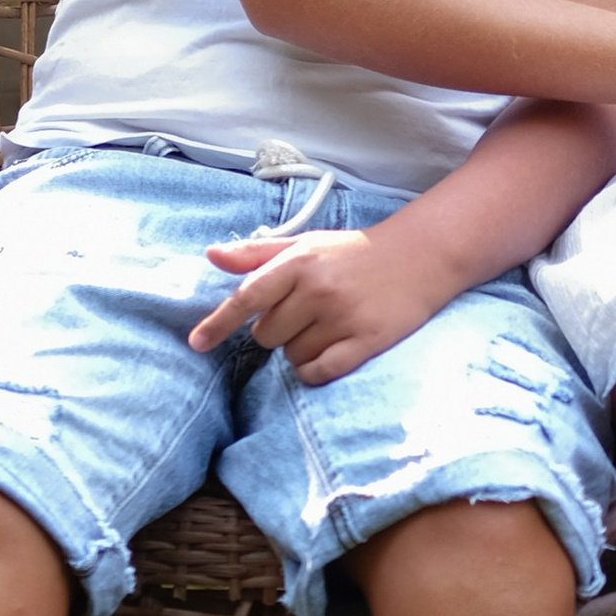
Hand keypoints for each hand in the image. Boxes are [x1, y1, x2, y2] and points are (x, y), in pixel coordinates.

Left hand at [189, 225, 456, 383]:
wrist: (419, 256)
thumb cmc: (353, 253)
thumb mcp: (306, 243)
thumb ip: (258, 253)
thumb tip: (212, 255)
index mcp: (299, 262)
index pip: (247, 297)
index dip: (218, 323)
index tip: (197, 344)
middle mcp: (318, 289)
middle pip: (266, 335)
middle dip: (278, 331)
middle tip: (305, 313)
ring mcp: (343, 317)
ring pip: (292, 357)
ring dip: (300, 349)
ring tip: (326, 327)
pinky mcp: (366, 341)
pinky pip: (318, 372)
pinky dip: (314, 370)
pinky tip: (329, 352)